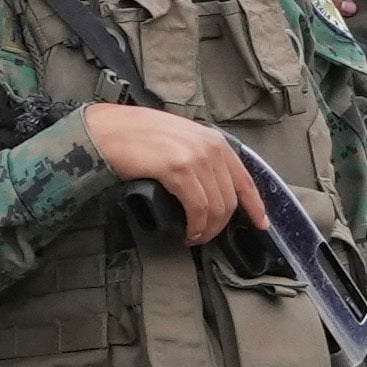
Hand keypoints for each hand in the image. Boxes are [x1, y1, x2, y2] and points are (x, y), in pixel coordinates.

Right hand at [69, 101, 261, 243]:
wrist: (105, 130)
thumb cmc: (133, 135)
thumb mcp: (178, 139)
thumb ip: (197, 155)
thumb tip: (208, 186)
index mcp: (213, 140)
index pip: (245, 179)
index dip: (255, 205)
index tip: (261, 224)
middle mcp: (210, 147)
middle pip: (230, 199)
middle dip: (220, 225)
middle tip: (204, 236)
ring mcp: (195, 158)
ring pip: (216, 207)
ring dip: (207, 229)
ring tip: (193, 236)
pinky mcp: (178, 169)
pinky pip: (198, 208)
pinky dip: (195, 225)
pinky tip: (187, 232)